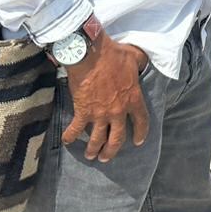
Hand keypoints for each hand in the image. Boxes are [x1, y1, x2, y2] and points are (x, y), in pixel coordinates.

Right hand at [61, 34, 150, 161]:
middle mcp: (118, 111)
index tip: (137, 141)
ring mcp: (100, 114)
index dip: (141, 133)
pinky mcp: (83, 112)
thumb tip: (143, 63)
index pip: (141, 121)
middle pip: (117, 138)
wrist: (90, 54)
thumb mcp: (135, 56)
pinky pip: (75, 129)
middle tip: (107, 157)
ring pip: (97, 139)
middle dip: (112, 150)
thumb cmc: (113, 54)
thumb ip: (142, 63)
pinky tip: (67, 141)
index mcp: (133, 98)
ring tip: (91, 155)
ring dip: (94, 149)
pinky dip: (70, 136)